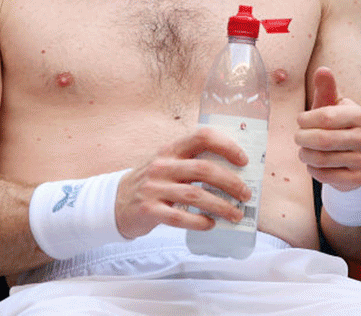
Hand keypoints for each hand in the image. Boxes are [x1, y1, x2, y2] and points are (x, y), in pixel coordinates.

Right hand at [114, 127, 251, 239]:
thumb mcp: (168, 164)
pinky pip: (179, 218)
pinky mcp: (149, 210)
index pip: (202, 137)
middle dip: (231, 182)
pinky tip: (211, 224)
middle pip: (203, 169)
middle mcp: (162, 165)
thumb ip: (192, 162)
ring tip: (235, 215)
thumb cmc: (152, 182)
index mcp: (171, 149)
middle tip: (246, 195)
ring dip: (221, 206)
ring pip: (195, 196)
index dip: (226, 146)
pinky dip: (199, 222)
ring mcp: (154, 188)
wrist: (114, 203)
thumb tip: (235, 172)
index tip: (243, 160)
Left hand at [296, 66, 360, 191]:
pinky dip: (313, 170)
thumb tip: (322, 70)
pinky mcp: (357, 178)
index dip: (306, 119)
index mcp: (360, 115)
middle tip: (298, 137)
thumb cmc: (338, 125)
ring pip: (322, 159)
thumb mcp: (332, 105)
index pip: (325, 116)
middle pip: (322, 139)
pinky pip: (326, 175)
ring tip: (303, 150)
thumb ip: (326, 88)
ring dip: (306, 155)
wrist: (357, 157)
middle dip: (303, 138)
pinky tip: (314, 163)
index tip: (300, 120)